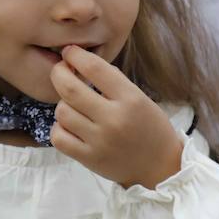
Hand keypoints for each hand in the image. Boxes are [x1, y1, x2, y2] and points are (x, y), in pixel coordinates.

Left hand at [49, 47, 183, 190]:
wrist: (159, 167)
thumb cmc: (150, 127)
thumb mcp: (140, 98)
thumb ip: (113, 82)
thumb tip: (81, 63)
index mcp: (130, 99)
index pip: (95, 68)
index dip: (76, 55)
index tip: (70, 51)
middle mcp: (113, 119)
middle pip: (70, 89)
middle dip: (59, 73)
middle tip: (60, 69)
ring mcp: (99, 141)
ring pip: (62, 112)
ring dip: (63, 103)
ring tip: (72, 104)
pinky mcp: (89, 159)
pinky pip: (59, 137)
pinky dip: (59, 127)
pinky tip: (69, 125)